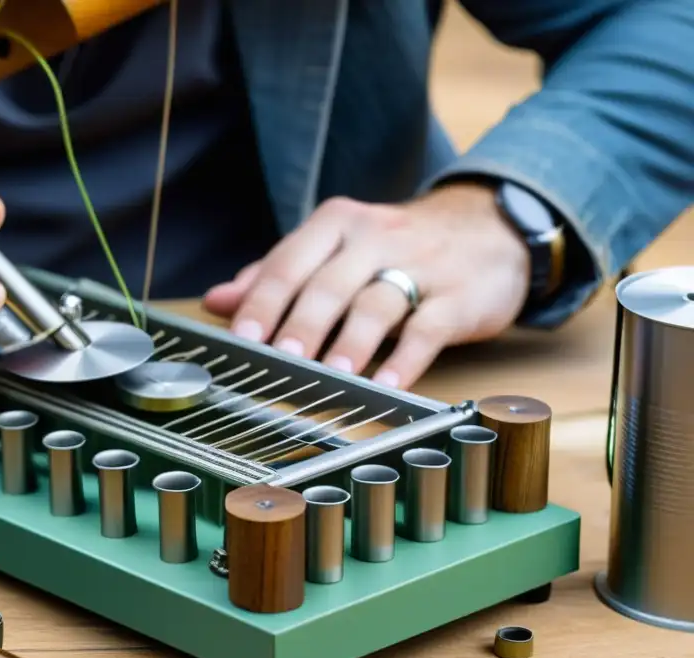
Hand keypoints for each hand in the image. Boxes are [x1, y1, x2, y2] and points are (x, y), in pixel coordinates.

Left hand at [202, 183, 531, 389]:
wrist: (491, 227)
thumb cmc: (396, 247)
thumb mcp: (336, 248)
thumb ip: (278, 274)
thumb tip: (216, 301)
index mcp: (336, 223)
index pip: (290, 262)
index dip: (263, 301)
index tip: (242, 337)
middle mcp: (376, 238)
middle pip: (329, 284)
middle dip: (301, 324)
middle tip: (279, 359)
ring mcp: (421, 266)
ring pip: (377, 304)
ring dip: (350, 343)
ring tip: (329, 375)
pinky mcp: (459, 297)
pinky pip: (428, 329)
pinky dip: (407, 359)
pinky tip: (387, 383)